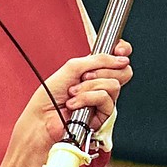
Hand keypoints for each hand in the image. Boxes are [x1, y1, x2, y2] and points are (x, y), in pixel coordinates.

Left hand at [9, 39, 133, 166]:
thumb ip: (97, 60)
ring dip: (89, 87)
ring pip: (113, 85)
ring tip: (73, 93)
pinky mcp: (103, 116)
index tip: (119, 50)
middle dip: (102, 71)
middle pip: (123, 72)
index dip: (123, 51)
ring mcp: (103, 101)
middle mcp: (102, 85)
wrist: (42, 117)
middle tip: (84, 77)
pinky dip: (87, 98)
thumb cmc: (50, 94)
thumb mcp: (72, 67)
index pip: (118, 58)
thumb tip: (121, 59)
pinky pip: (106, 100)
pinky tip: (75, 104)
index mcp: (95, 71)